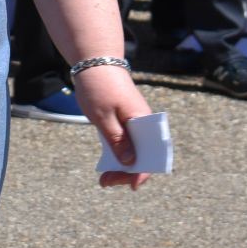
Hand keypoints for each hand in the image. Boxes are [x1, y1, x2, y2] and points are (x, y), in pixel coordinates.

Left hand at [73, 64, 154, 190]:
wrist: (94, 62)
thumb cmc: (99, 87)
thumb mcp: (104, 117)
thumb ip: (118, 140)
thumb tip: (131, 163)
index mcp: (143, 120)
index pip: (152, 152)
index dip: (143, 171)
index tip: (132, 185)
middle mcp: (143, 122)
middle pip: (143, 154)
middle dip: (128, 172)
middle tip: (107, 183)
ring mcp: (135, 122)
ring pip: (134, 150)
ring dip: (122, 166)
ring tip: (104, 180)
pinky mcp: (125, 122)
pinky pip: (126, 143)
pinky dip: (118, 154)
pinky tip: (107, 166)